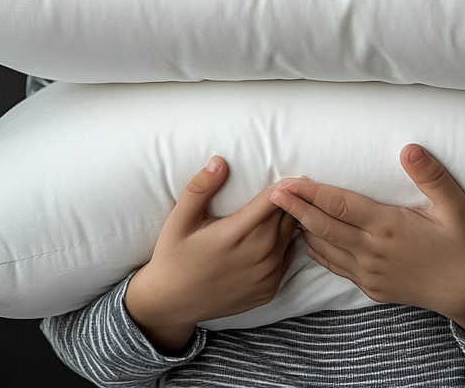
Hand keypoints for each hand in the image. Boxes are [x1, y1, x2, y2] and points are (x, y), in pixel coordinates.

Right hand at [125, 156, 296, 352]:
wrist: (173, 304)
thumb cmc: (174, 256)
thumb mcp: (179, 220)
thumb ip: (200, 188)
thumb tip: (219, 161)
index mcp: (236, 234)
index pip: (273, 201)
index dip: (282, 185)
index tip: (284, 173)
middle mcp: (257, 256)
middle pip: (286, 216)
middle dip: (288, 199)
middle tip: (289, 184)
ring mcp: (266, 276)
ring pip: (291, 235)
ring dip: (290, 219)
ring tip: (286, 204)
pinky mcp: (270, 290)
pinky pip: (288, 257)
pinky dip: (286, 242)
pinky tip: (277, 231)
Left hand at [269, 144, 464, 340]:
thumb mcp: (455, 206)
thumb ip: (430, 176)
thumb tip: (409, 148)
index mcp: (389, 227)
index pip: (340, 206)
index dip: (311, 194)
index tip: (288, 182)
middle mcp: (373, 252)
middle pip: (324, 227)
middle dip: (295, 209)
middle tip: (271, 193)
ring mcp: (370, 273)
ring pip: (326, 250)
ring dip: (303, 230)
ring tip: (284, 213)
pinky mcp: (373, 288)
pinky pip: (338, 268)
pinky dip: (319, 252)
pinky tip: (310, 241)